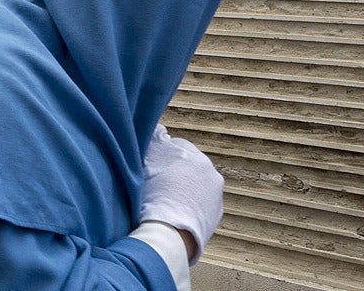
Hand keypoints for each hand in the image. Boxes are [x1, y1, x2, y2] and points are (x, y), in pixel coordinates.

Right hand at [140, 124, 223, 264]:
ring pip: (197, 183)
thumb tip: (158, 130)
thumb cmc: (152, 196)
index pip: (176, 144)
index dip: (162, 153)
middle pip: (189, 163)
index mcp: (192, 154)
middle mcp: (210, 170)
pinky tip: (177, 210)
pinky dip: (193, 203)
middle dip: (176, 170)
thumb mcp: (146, 163)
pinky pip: (203, 201)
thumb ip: (153, 143)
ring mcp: (216, 192)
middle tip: (158, 182)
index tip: (151, 163)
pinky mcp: (217, 211)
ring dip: (186, 186)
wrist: (168, 233)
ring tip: (167, 199)